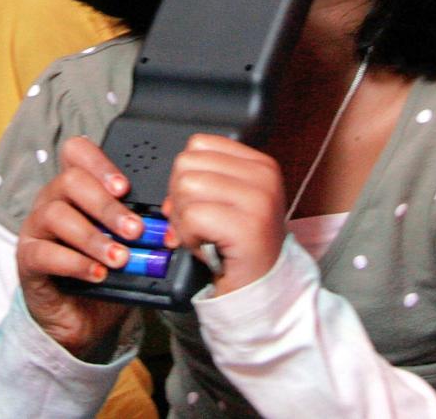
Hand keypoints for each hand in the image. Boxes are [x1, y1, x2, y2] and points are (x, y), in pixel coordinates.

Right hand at [17, 137, 138, 357]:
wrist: (81, 320)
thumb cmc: (104, 272)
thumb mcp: (124, 244)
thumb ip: (138, 229)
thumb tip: (167, 225)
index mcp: (75, 188)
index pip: (77, 153)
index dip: (100, 163)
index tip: (125, 187)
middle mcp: (51, 200)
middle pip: (70, 180)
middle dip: (107, 205)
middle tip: (134, 230)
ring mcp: (35, 228)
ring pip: (56, 214)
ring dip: (93, 236)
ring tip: (119, 258)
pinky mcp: (27, 260)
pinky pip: (44, 253)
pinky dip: (75, 263)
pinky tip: (97, 274)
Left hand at [163, 134, 285, 295]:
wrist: (266, 291)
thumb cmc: (242, 248)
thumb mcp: (229, 203)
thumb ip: (201, 183)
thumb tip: (169, 194)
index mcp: (259, 164)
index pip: (198, 145)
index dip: (186, 174)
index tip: (197, 202)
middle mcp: (263, 175)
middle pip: (187, 164)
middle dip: (179, 198)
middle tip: (198, 225)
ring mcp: (259, 199)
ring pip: (186, 187)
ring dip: (183, 219)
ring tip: (203, 236)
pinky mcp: (248, 227)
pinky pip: (192, 217)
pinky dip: (189, 237)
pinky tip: (206, 249)